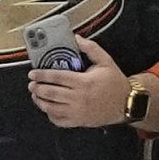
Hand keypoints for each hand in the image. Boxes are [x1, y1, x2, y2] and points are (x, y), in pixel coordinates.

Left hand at [26, 33, 143, 129]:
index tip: (33, 74)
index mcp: (83, 82)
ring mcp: (78, 112)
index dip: (42, 75)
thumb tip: (76, 38)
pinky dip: (50, 115)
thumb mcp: (105, 61)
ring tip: (36, 95)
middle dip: (37, 88)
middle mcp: (78, 98)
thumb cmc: (115, 82)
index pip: (56, 77)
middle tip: (31, 84)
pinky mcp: (79, 121)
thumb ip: (90, 48)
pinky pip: (59, 121)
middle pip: (51, 93)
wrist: (126, 103)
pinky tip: (48, 109)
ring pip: (52, 108)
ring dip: (40, 102)